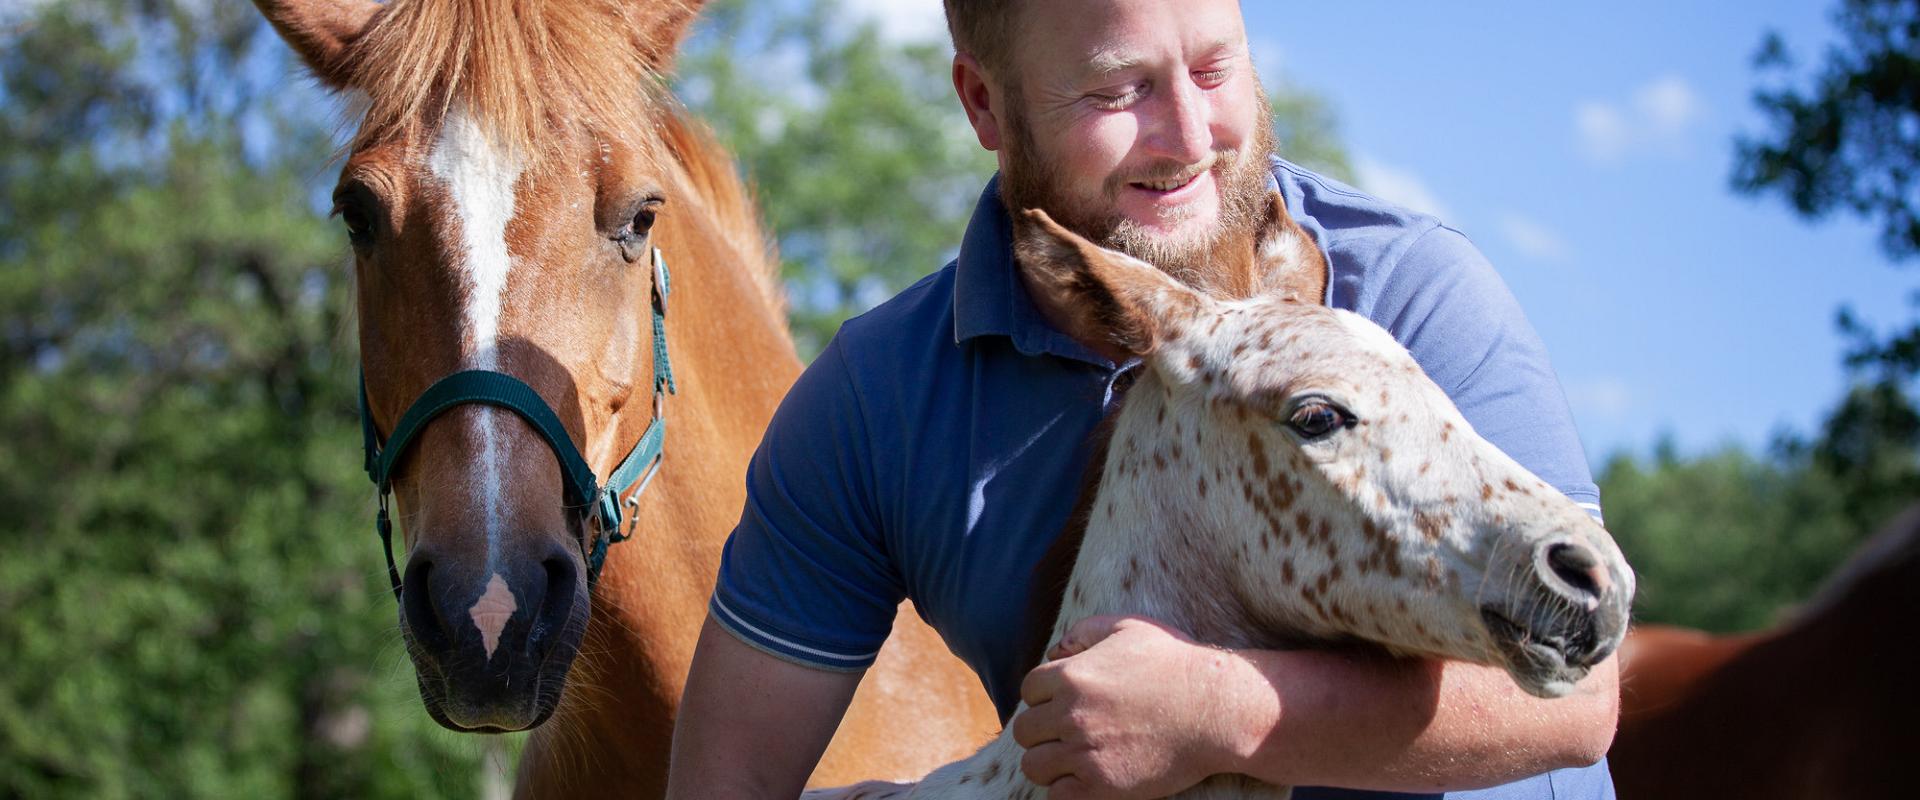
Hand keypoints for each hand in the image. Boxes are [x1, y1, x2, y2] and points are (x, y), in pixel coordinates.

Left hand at [1010, 615, 1262, 798]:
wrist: (1215, 710)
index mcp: (1071, 676)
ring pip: (1034, 765)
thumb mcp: (1129, 628)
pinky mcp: (1101, 786)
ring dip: (1048, 762)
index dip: (1044, 697)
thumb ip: (1086, 632)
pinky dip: (1066, 788)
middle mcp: (1071, 714)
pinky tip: (1085, 778)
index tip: (1062, 704)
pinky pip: (1057, 795)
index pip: (1028, 691)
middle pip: (1025, 729)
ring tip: (1070, 759)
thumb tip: (1055, 648)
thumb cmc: (1175, 664)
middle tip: (1065, 733)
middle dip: (1042, 730)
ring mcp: (1084, 752)